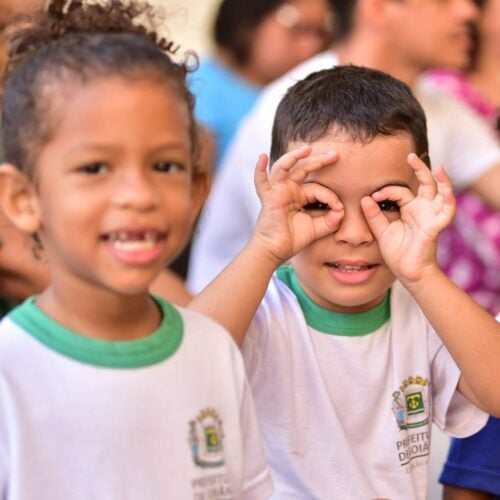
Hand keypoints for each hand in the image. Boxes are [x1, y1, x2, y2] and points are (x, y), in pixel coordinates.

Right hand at [252, 145, 343, 264]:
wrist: (276, 251)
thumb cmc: (294, 239)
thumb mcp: (318, 228)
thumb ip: (331, 219)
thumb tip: (341, 209)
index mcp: (301, 195)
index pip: (318, 188)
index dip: (330, 197)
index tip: (339, 208)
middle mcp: (289, 190)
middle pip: (304, 170)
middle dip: (319, 161)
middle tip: (336, 155)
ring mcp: (278, 191)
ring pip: (285, 167)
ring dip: (294, 157)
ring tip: (307, 149)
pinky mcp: (269, 198)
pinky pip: (261, 182)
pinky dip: (259, 169)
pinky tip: (262, 157)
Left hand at [360, 153, 454, 285]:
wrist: (408, 272)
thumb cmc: (397, 252)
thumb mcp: (381, 231)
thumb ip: (373, 215)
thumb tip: (365, 198)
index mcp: (409, 209)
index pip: (399, 192)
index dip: (385, 192)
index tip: (372, 198)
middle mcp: (422, 209)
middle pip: (425, 184)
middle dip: (420, 169)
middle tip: (411, 156)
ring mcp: (430, 216)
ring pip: (441, 193)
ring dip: (442, 180)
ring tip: (439, 167)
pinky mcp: (435, 226)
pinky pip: (446, 212)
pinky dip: (448, 201)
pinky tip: (446, 192)